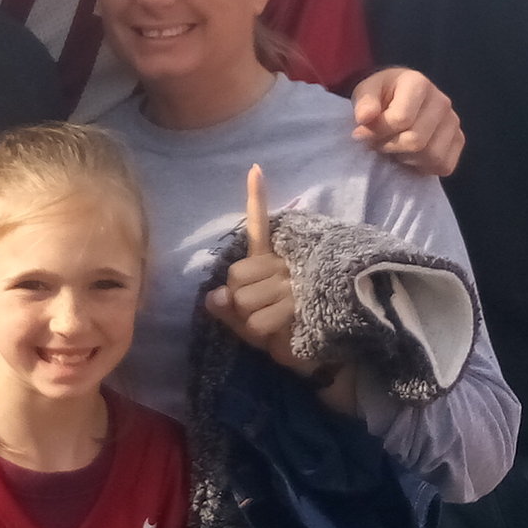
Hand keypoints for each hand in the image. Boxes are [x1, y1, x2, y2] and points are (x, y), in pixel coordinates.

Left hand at [204, 165, 314, 376]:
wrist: (312, 358)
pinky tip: (281, 331)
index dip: (256, 198)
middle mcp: (286, 265)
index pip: (261, 227)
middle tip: (260, 311)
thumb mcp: (246, 322)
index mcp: (273, 261)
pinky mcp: (300, 306)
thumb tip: (214, 296)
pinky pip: (257, 320)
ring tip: (273, 322)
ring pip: (243, 299)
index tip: (255, 169)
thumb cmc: (279, 333)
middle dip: (237, 300)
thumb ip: (227, 310)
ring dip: (249, 319)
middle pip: (235, 275)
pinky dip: (259, 334)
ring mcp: (295, 284)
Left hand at [352, 67, 462, 176]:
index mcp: (418, 83)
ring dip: (406, 159)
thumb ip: (364, 103)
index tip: (362, 132)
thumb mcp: (365, 92)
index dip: (377, 132)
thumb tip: (364, 118)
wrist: (397, 98)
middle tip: (378, 142)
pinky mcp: (459, 140)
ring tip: (395, 147)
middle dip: (390, 147)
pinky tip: (411, 155)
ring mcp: (453, 121)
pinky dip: (424, 167)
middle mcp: (442, 101)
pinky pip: (444, 165)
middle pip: (416, 141)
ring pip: (432, 156)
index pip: (401, 119)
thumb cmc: (380, 95)